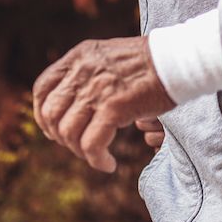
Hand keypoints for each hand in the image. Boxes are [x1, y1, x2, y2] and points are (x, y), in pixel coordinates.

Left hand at [32, 36, 174, 172]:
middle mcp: (83, 71)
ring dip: (79, 151)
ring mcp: (97, 89)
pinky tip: (108, 164)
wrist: (179, 59)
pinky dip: (96, 160)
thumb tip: (75, 106)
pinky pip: (91, 144)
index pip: (42, 88)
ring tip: (97, 156)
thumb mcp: (109, 57)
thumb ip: (88, 74)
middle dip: (59, 137)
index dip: (42, 115)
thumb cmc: (150, 63)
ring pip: (68, 132)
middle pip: (51, 113)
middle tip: (78, 146)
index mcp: (79, 56)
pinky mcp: (114, 107)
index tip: (54, 130)